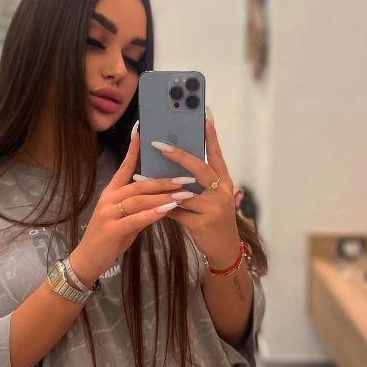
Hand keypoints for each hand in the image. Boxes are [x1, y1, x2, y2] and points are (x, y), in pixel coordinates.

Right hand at [69, 126, 186, 286]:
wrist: (88, 259)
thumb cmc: (109, 239)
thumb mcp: (126, 220)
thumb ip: (140, 207)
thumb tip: (162, 197)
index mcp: (111, 193)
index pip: (124, 168)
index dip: (133, 151)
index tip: (143, 133)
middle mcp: (109, 199)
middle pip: (139, 184)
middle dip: (163, 181)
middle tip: (185, 177)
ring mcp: (108, 213)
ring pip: (139, 200)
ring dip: (163, 196)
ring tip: (183, 194)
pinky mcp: (111, 229)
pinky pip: (135, 219)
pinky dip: (152, 214)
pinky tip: (167, 210)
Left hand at [152, 108, 240, 266]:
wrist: (225, 250)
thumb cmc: (215, 220)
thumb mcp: (213, 199)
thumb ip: (199, 183)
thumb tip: (174, 165)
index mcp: (225, 183)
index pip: (217, 155)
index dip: (210, 137)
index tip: (204, 116)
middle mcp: (222, 193)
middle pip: (200, 169)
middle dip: (179, 156)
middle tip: (159, 144)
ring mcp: (212, 209)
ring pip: (184, 192)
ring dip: (161, 184)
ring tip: (141, 175)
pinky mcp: (201, 224)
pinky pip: (176, 211)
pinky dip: (161, 205)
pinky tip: (147, 200)